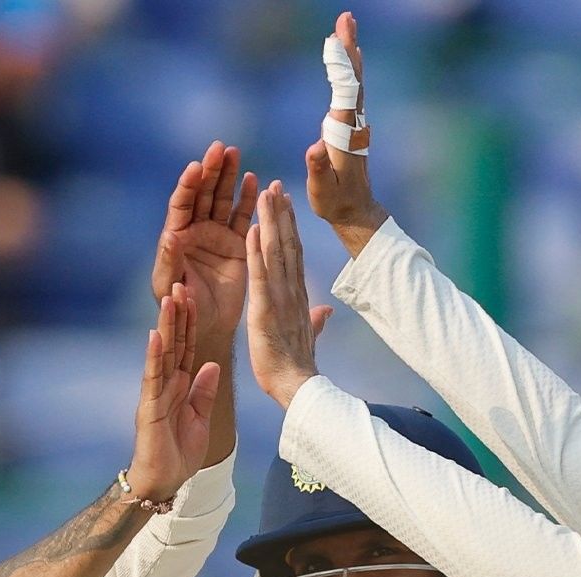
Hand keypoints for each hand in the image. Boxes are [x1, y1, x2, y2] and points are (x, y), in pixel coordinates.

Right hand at [126, 284, 220, 499]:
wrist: (165, 482)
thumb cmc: (179, 453)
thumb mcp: (200, 417)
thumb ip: (204, 391)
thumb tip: (212, 364)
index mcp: (180, 385)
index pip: (188, 347)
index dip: (192, 323)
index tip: (196, 295)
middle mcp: (165, 384)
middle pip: (174, 342)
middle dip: (178, 314)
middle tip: (182, 282)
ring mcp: (155, 393)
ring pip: (162, 353)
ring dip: (166, 325)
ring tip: (169, 298)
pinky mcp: (148, 407)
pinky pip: (152, 378)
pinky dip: (153, 356)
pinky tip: (155, 335)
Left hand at [152, 141, 257, 339]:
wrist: (208, 325)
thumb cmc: (182, 306)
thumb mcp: (169, 286)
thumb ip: (169, 261)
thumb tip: (170, 237)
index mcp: (176, 236)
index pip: (182, 204)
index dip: (188, 185)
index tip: (195, 167)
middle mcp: (196, 230)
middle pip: (203, 194)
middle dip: (211, 170)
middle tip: (220, 147)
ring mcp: (217, 235)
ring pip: (222, 199)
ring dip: (228, 176)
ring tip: (234, 153)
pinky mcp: (237, 244)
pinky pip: (242, 217)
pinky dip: (247, 199)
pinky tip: (252, 180)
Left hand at [246, 182, 334, 409]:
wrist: (298, 388)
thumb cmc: (298, 368)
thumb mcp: (307, 338)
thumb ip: (316, 321)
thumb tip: (327, 312)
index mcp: (296, 297)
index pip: (293, 255)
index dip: (289, 227)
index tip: (285, 203)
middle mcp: (291, 291)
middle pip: (286, 244)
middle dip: (280, 213)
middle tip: (274, 184)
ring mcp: (279, 298)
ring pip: (275, 252)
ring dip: (270, 221)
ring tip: (265, 192)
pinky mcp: (265, 309)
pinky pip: (260, 275)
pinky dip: (256, 251)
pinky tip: (253, 228)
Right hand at [306, 11, 387, 246]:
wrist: (355, 210)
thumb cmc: (335, 203)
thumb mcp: (323, 191)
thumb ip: (318, 169)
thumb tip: (314, 146)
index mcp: (344, 137)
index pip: (344, 95)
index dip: (341, 67)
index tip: (336, 42)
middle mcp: (353, 125)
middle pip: (353, 81)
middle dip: (348, 49)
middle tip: (346, 18)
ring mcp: (353, 125)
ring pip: (354, 83)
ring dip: (350, 54)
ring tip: (345, 26)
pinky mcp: (351, 126)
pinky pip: (350, 91)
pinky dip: (348, 69)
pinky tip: (346, 56)